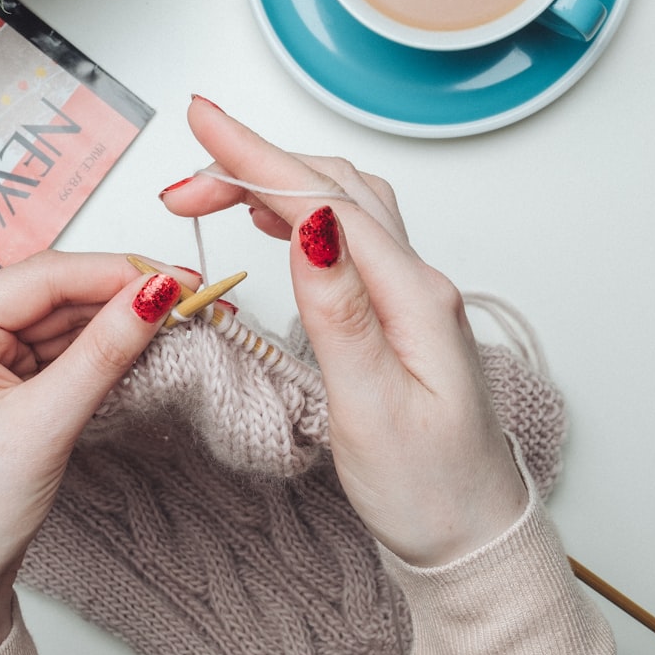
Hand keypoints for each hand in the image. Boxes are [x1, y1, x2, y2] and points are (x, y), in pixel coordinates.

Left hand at [0, 251, 183, 654]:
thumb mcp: (44, 423)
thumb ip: (104, 352)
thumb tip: (157, 294)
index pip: (47, 276)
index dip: (119, 272)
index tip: (181, 280)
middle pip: (58, 294)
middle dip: (126, 297)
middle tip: (192, 299)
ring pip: (64, 322)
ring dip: (119, 324)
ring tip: (178, 322)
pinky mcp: (3, 384)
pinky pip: (61, 352)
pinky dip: (102, 351)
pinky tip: (141, 347)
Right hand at [160, 98, 527, 566]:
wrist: (470, 532)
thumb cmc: (427, 487)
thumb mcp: (373, 409)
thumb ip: (340, 312)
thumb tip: (309, 224)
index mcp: (413, 297)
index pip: (326, 201)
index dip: (258, 158)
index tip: (202, 121)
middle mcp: (418, 283)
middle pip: (333, 189)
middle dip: (255, 164)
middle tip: (184, 177)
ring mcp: (410, 295)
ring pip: (342, 206)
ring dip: (279, 182)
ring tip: (216, 187)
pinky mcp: (397, 312)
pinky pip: (349, 238)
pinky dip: (303, 213)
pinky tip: (277, 222)